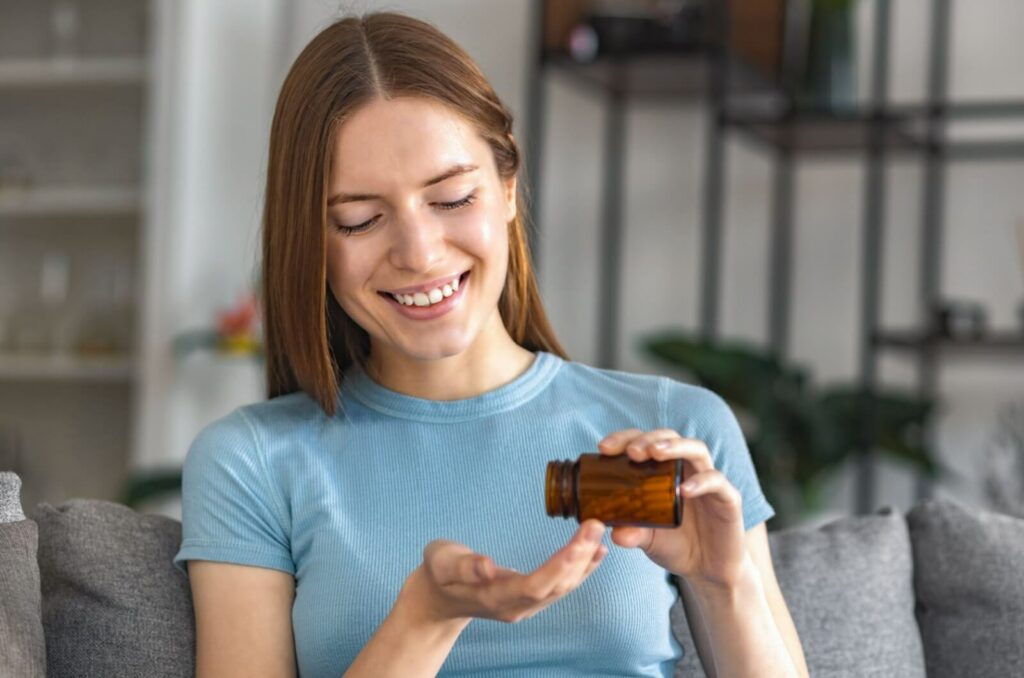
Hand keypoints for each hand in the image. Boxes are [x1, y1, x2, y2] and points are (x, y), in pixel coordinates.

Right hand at [401, 519, 607, 624]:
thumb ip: (465, 566)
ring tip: (599, 534)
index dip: (560, 566)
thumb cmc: (439, 573)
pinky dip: (580, 569)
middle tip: (596, 526)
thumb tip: (487, 566)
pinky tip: (596, 552)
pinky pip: (561, 586)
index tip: (580, 542)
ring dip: (584, 562)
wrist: (437, 598)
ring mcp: (524, 605)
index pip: (535, 586)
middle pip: (555, 586)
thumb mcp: (442, 562)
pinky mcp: (530, 598)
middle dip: (579, 558)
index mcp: (493, 597)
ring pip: (562, 588)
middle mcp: (515, 606)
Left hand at [598, 428, 748, 589]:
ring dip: (675, 446)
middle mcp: (686, 469)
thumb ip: (633, 532)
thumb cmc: (676, 545)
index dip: (625, 439)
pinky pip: (717, 482)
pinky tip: (684, 490)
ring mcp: (708, 481)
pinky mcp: (728, 498)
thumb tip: (614, 533)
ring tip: (656, 453)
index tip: (604, 448)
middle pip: (670, 437)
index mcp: (663, 471)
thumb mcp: (648, 539)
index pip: (644, 442)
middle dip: (649, 439)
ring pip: (697, 449)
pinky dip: (702, 481)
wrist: (708, 570)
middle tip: (632, 452)